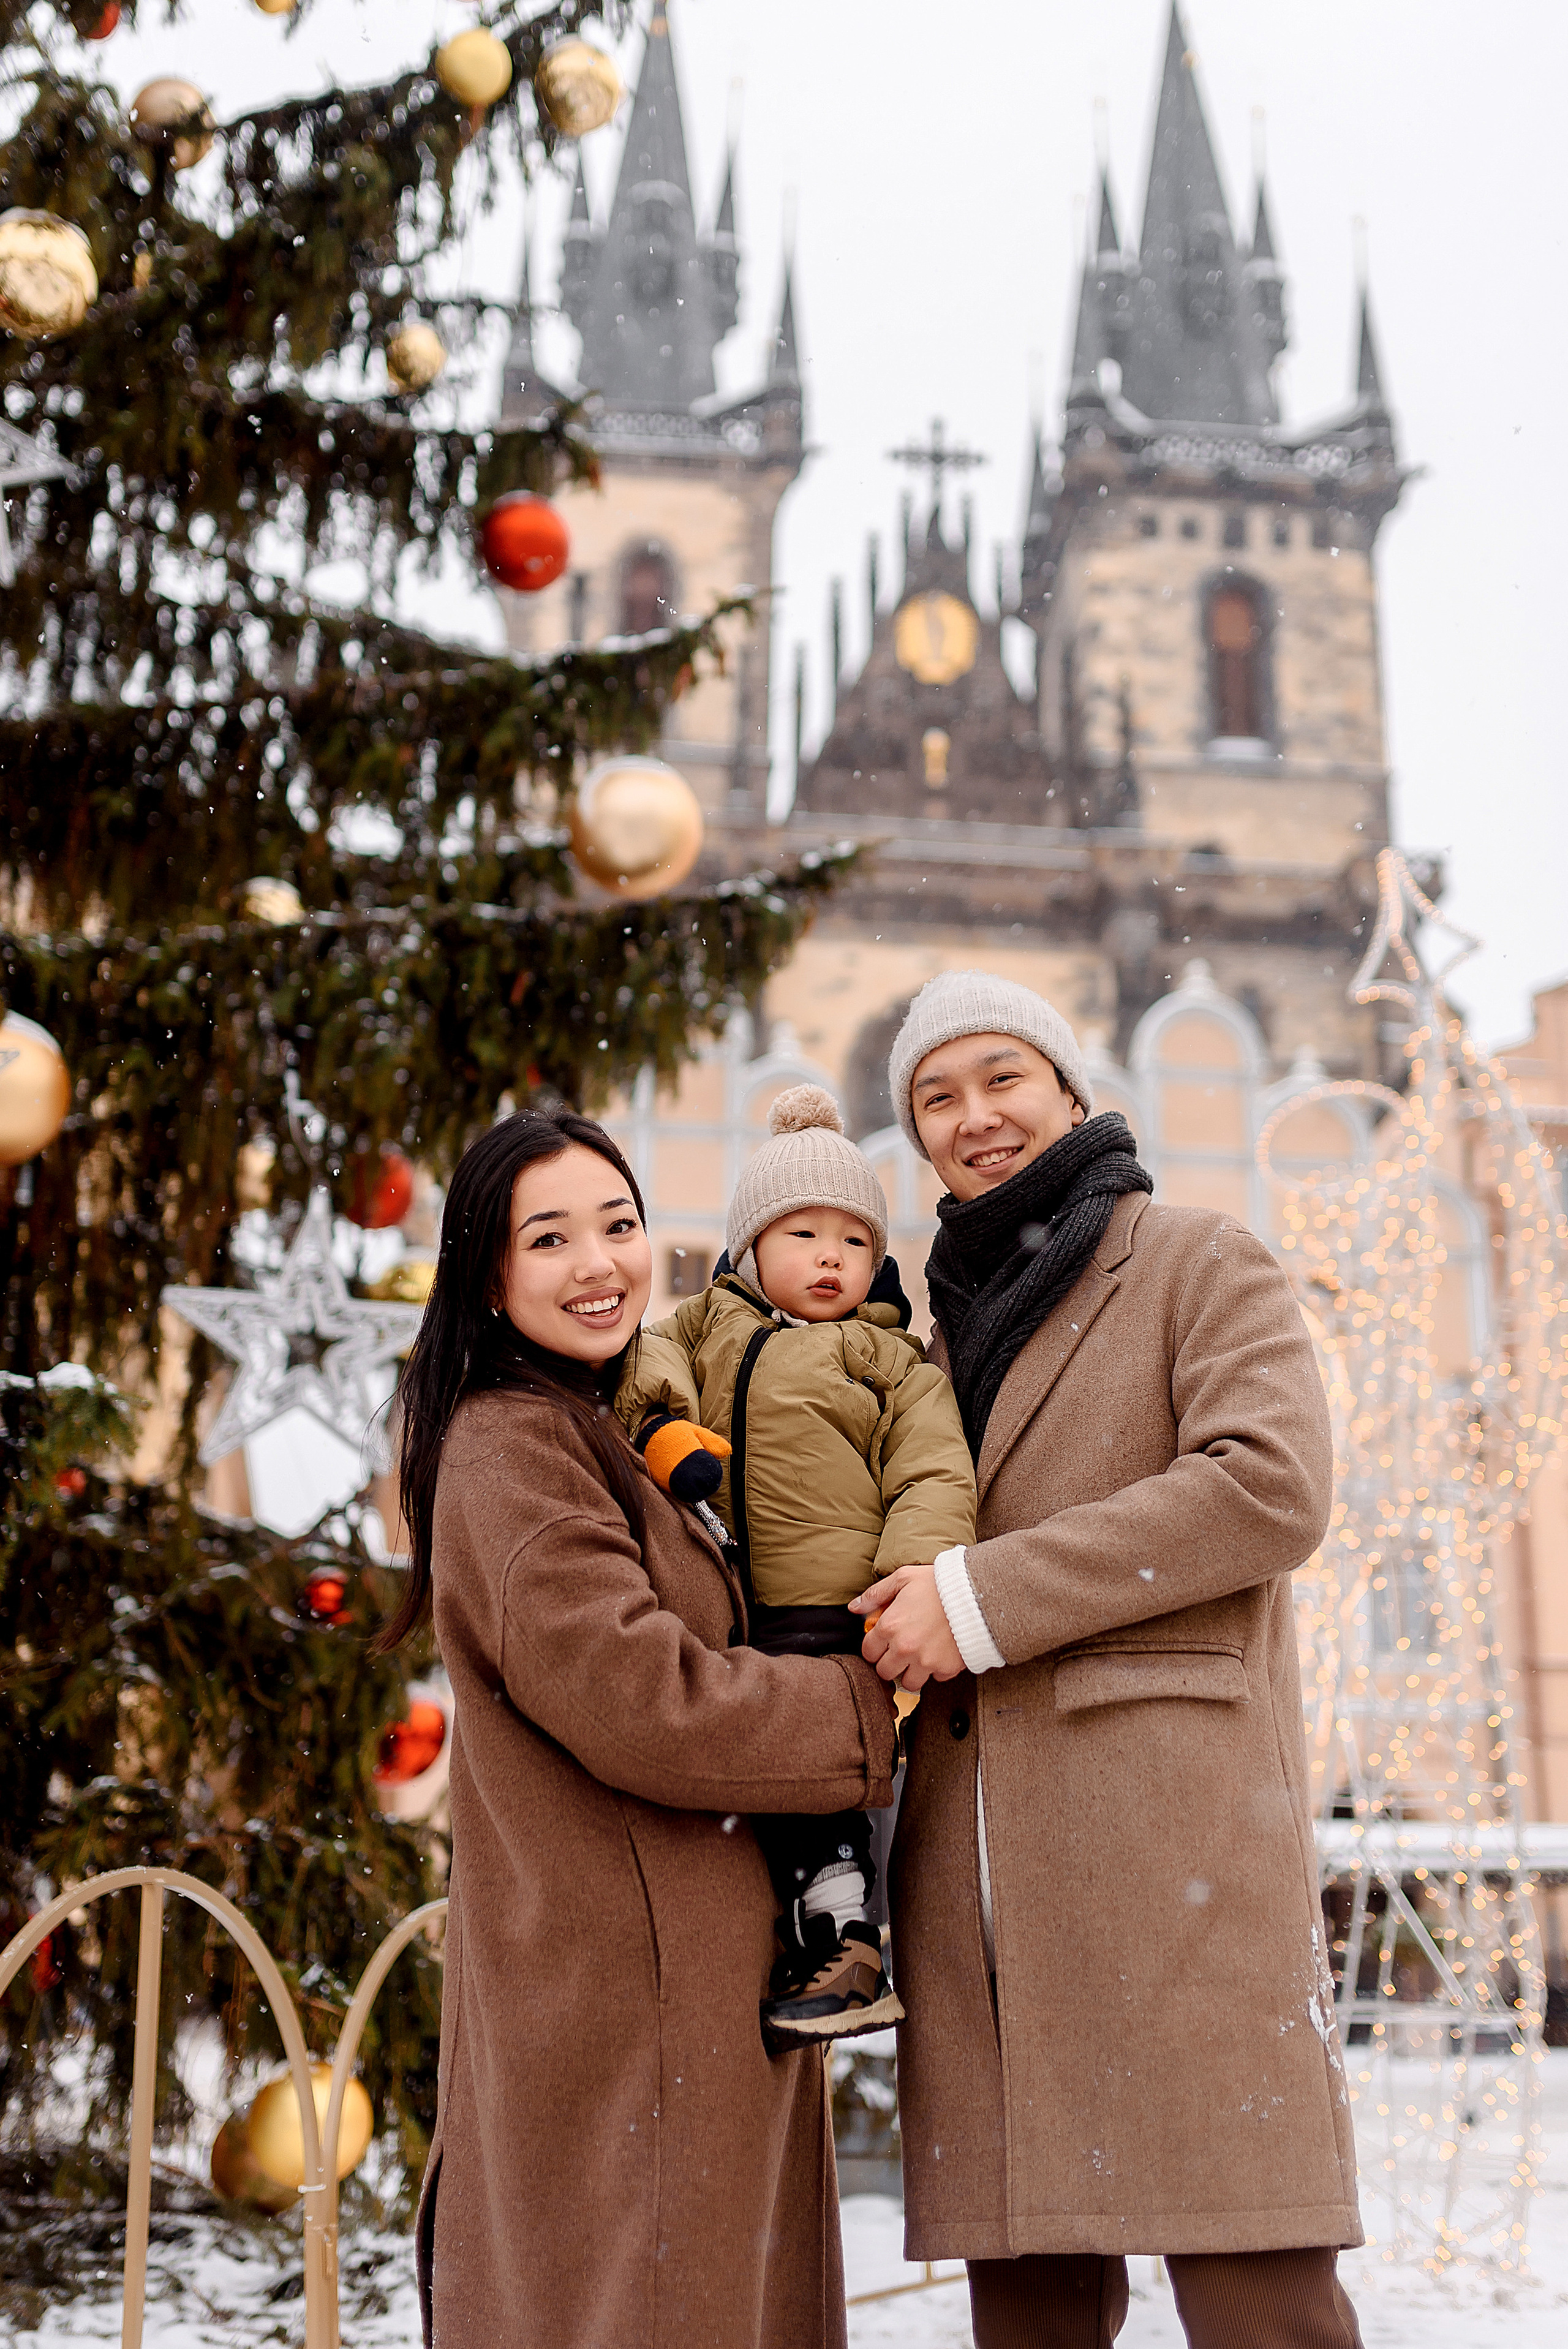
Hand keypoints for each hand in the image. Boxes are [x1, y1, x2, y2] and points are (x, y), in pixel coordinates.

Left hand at [850, 1562, 963, 1691]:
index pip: (868, 1652)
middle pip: (884, 1672)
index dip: (874, 1647)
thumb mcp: (903, 1578)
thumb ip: (876, 1594)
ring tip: (918, 1657)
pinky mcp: (946, 1668)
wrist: (976, 1592)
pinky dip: (936, 1670)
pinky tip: (939, 1653)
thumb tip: (854, 1607)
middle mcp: (904, 1648)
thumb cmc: (938, 1583)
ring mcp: (925, 1661)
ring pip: (908, 1683)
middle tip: (900, 1651)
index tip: (883, 1643)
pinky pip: (935, 1679)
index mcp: (889, 1627)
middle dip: (890, 1663)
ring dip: (910, 1672)